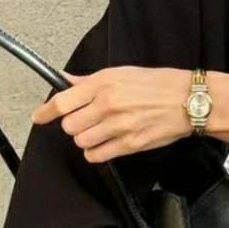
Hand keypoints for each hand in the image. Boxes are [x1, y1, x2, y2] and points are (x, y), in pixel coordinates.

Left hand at [31, 66, 192, 163]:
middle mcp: (108, 103)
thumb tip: (66, 81)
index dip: (46, 111)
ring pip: (81, 141)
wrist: (190, 101)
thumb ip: (91, 80)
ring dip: (87, 138)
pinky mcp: (129, 144)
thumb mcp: (124, 72)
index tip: (38, 117)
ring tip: (102, 130)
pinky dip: (97, 152)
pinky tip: (108, 142)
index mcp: (105, 82)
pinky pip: (96, 155)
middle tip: (88, 119)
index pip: (63, 101)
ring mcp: (118, 126)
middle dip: (75, 124)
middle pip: (69, 125)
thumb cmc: (161, 84)